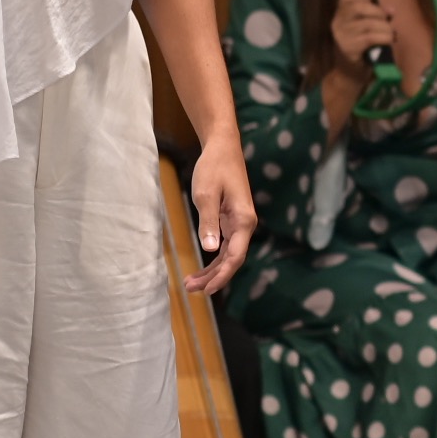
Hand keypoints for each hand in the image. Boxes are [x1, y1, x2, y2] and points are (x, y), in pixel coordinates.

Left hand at [184, 135, 254, 294]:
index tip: (207, 290)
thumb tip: (211, 249)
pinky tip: (202, 266)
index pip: (235, 256)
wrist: (223, 148)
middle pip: (232, 259)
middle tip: (191, 289)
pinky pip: (225, 245)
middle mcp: (245, 225)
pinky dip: (214, 258)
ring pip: (228, 254)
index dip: (222, 275)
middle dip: (214, 277)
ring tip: (192, 283)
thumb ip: (208, 222)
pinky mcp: (231, 219)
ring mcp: (239, 223)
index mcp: (243, 220)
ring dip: (212, 270)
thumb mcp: (206, 194)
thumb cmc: (214, 167)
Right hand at [328, 0, 396, 86]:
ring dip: (385, 28)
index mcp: (340, 12)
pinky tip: (389, 41)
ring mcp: (341, 35)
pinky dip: (384, 38)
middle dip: (379, 12)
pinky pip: (369, 38)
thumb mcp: (367, 26)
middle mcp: (337, 21)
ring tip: (391, 34)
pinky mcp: (348, 48)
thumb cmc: (362, 46)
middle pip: (358, 6)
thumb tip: (391, 9)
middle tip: (388, 21)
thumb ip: (377, 14)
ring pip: (367, 23)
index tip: (376, 2)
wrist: (350, 73)